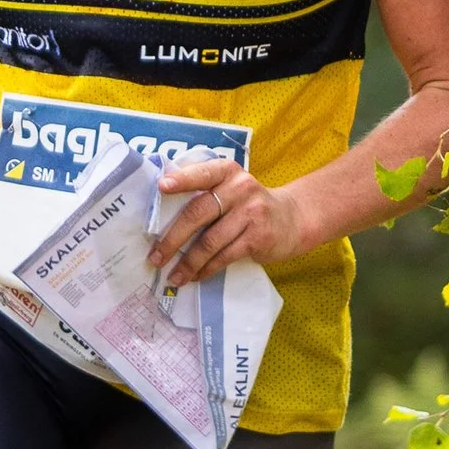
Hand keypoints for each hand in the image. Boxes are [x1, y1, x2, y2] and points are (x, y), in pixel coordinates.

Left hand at [147, 154, 301, 288]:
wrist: (292, 219)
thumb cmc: (248, 205)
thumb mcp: (231, 188)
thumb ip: (204, 193)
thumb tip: (161, 216)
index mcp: (227, 171)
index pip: (201, 173)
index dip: (181, 180)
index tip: (161, 187)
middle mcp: (240, 188)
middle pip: (198, 212)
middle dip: (173, 238)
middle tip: (155, 257)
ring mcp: (252, 212)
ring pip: (210, 241)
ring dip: (188, 262)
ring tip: (174, 276)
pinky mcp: (259, 236)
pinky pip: (225, 256)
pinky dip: (207, 269)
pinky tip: (196, 276)